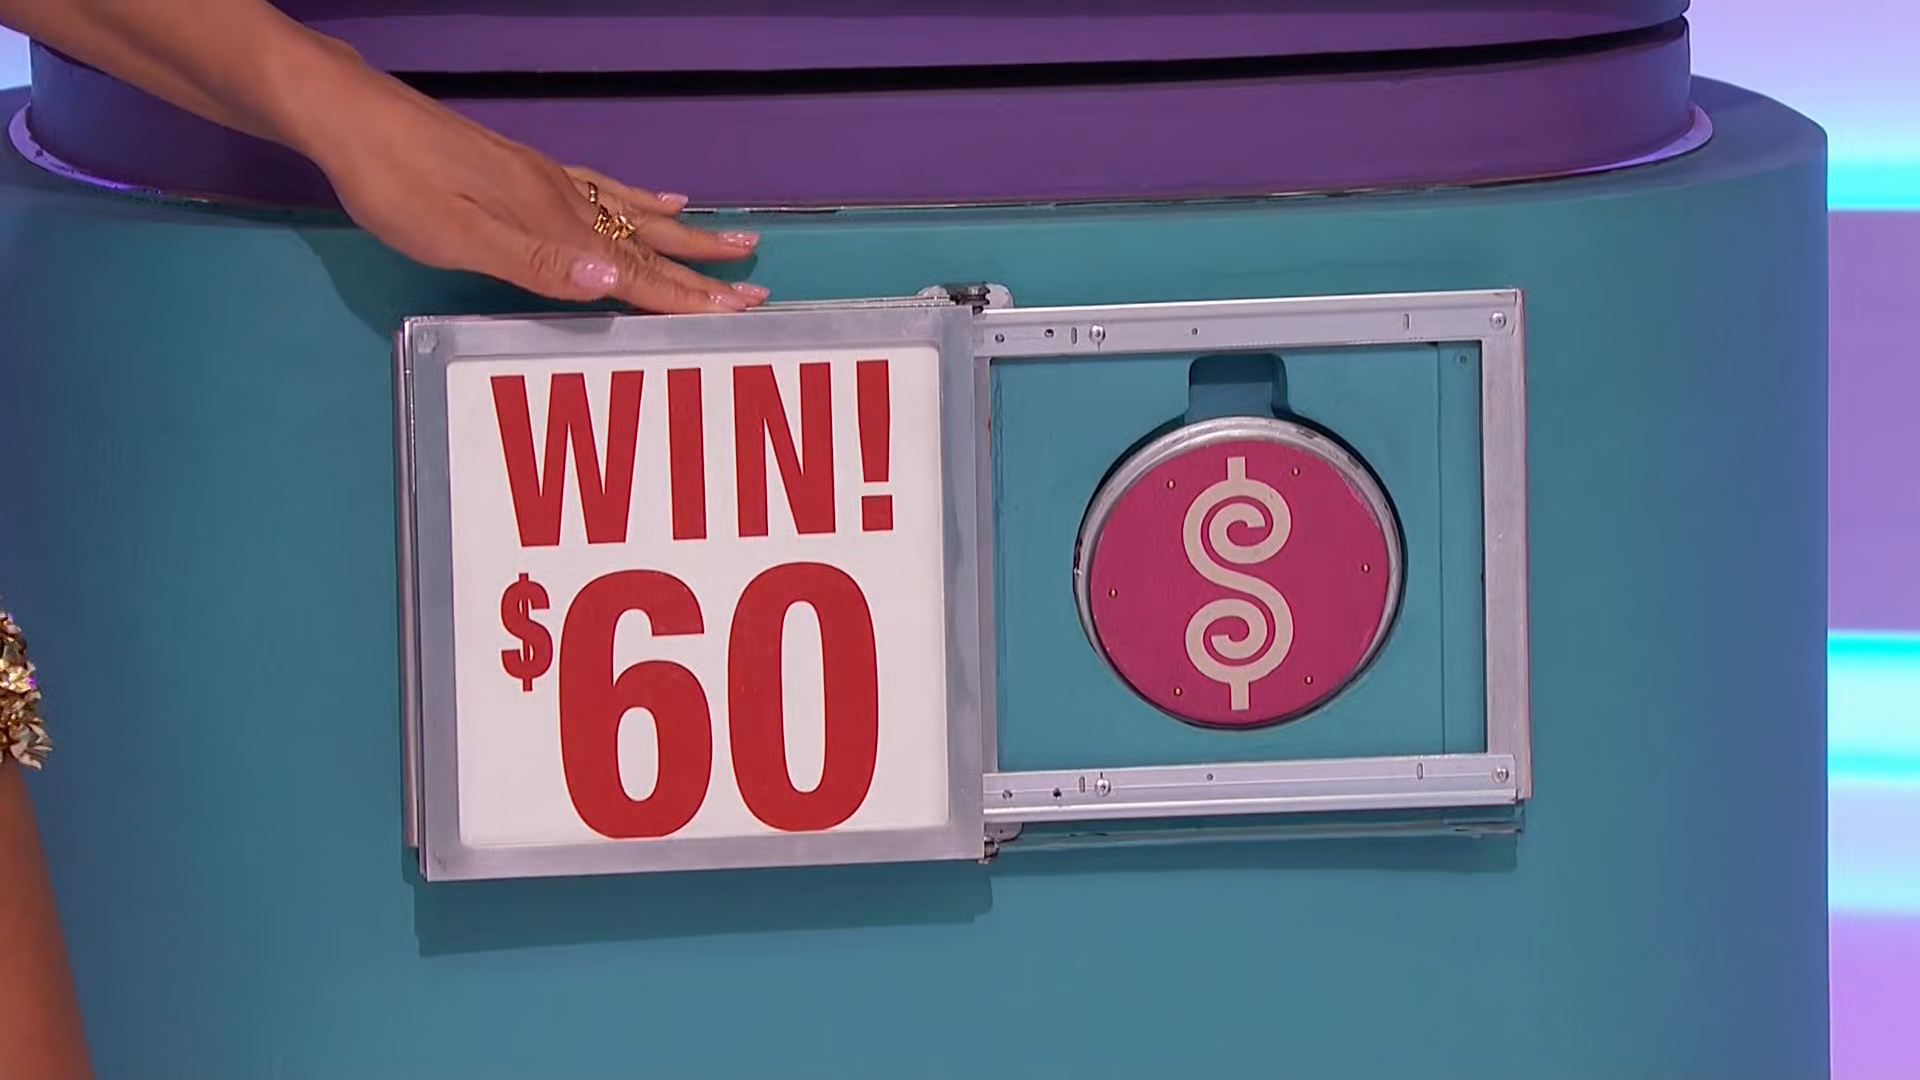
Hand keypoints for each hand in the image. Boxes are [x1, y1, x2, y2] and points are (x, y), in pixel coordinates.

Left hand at [289, 56, 765, 314]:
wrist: (353, 117)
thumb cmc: (394, 185)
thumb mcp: (455, 235)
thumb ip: (536, 264)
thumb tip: (613, 282)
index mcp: (550, 224)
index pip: (633, 272)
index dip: (685, 296)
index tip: (737, 312)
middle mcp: (561, 200)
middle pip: (647, 244)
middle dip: (702, 272)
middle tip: (757, 290)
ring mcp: (548, 181)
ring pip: (634, 215)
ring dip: (687, 236)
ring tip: (734, 242)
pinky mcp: (527, 168)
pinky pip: (604, 187)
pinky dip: (641, 200)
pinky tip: (661, 200)